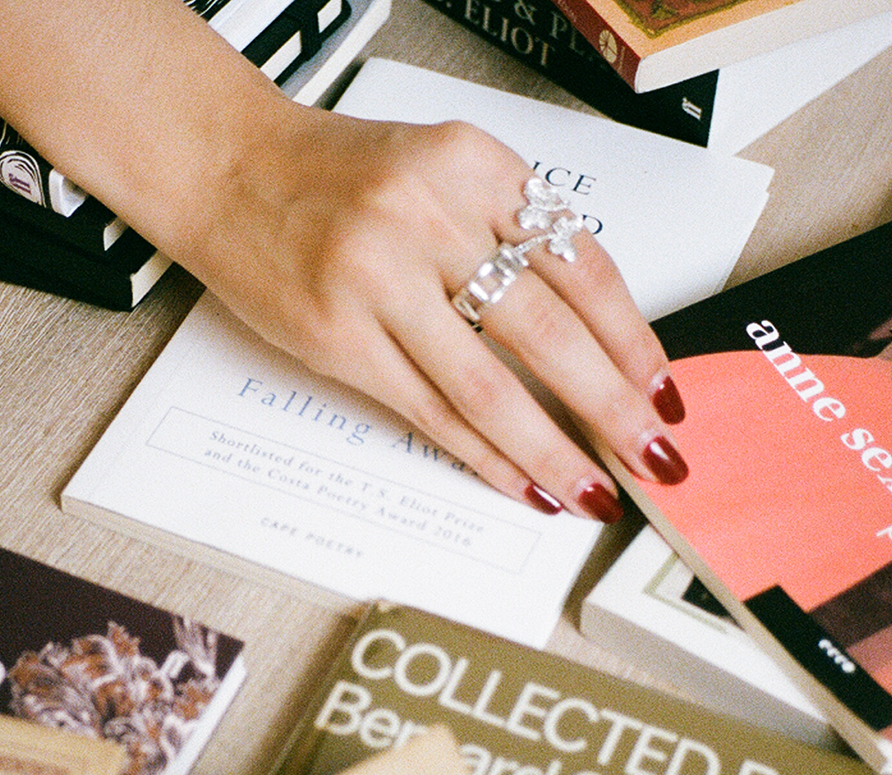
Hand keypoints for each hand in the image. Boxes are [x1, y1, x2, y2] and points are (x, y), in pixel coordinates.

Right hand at [162, 109, 683, 519]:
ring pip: (488, 388)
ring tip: (597, 492)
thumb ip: (509, 230)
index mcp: (473, 166)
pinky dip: (485, 456)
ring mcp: (378, 280)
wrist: (226, 168)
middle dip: (611, 407)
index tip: (664, 391)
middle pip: (547, 332)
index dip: (632, 338)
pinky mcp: (337, 337)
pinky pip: (429, 411)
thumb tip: (596, 340)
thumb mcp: (442, 169)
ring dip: (553, 451)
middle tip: (654, 458)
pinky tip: (524, 485)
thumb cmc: (342, 176)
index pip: (580, 264)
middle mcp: (429, 217)